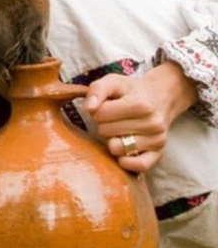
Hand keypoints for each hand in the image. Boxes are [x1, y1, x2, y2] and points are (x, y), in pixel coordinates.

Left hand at [83, 61, 198, 172]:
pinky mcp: (159, 154)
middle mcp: (152, 124)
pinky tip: (122, 150)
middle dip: (103, 124)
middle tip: (112, 118)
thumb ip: (97, 90)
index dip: (96, 109)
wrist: (159, 97)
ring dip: (111, 140)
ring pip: (117, 148)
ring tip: (118, 130)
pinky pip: (139, 166)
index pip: (100, 114)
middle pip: (106, 131)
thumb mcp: (113, 81)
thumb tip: (89, 109)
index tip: (104, 106)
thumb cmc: (130, 90)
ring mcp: (157, 140)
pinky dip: (126, 161)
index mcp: (140, 104)